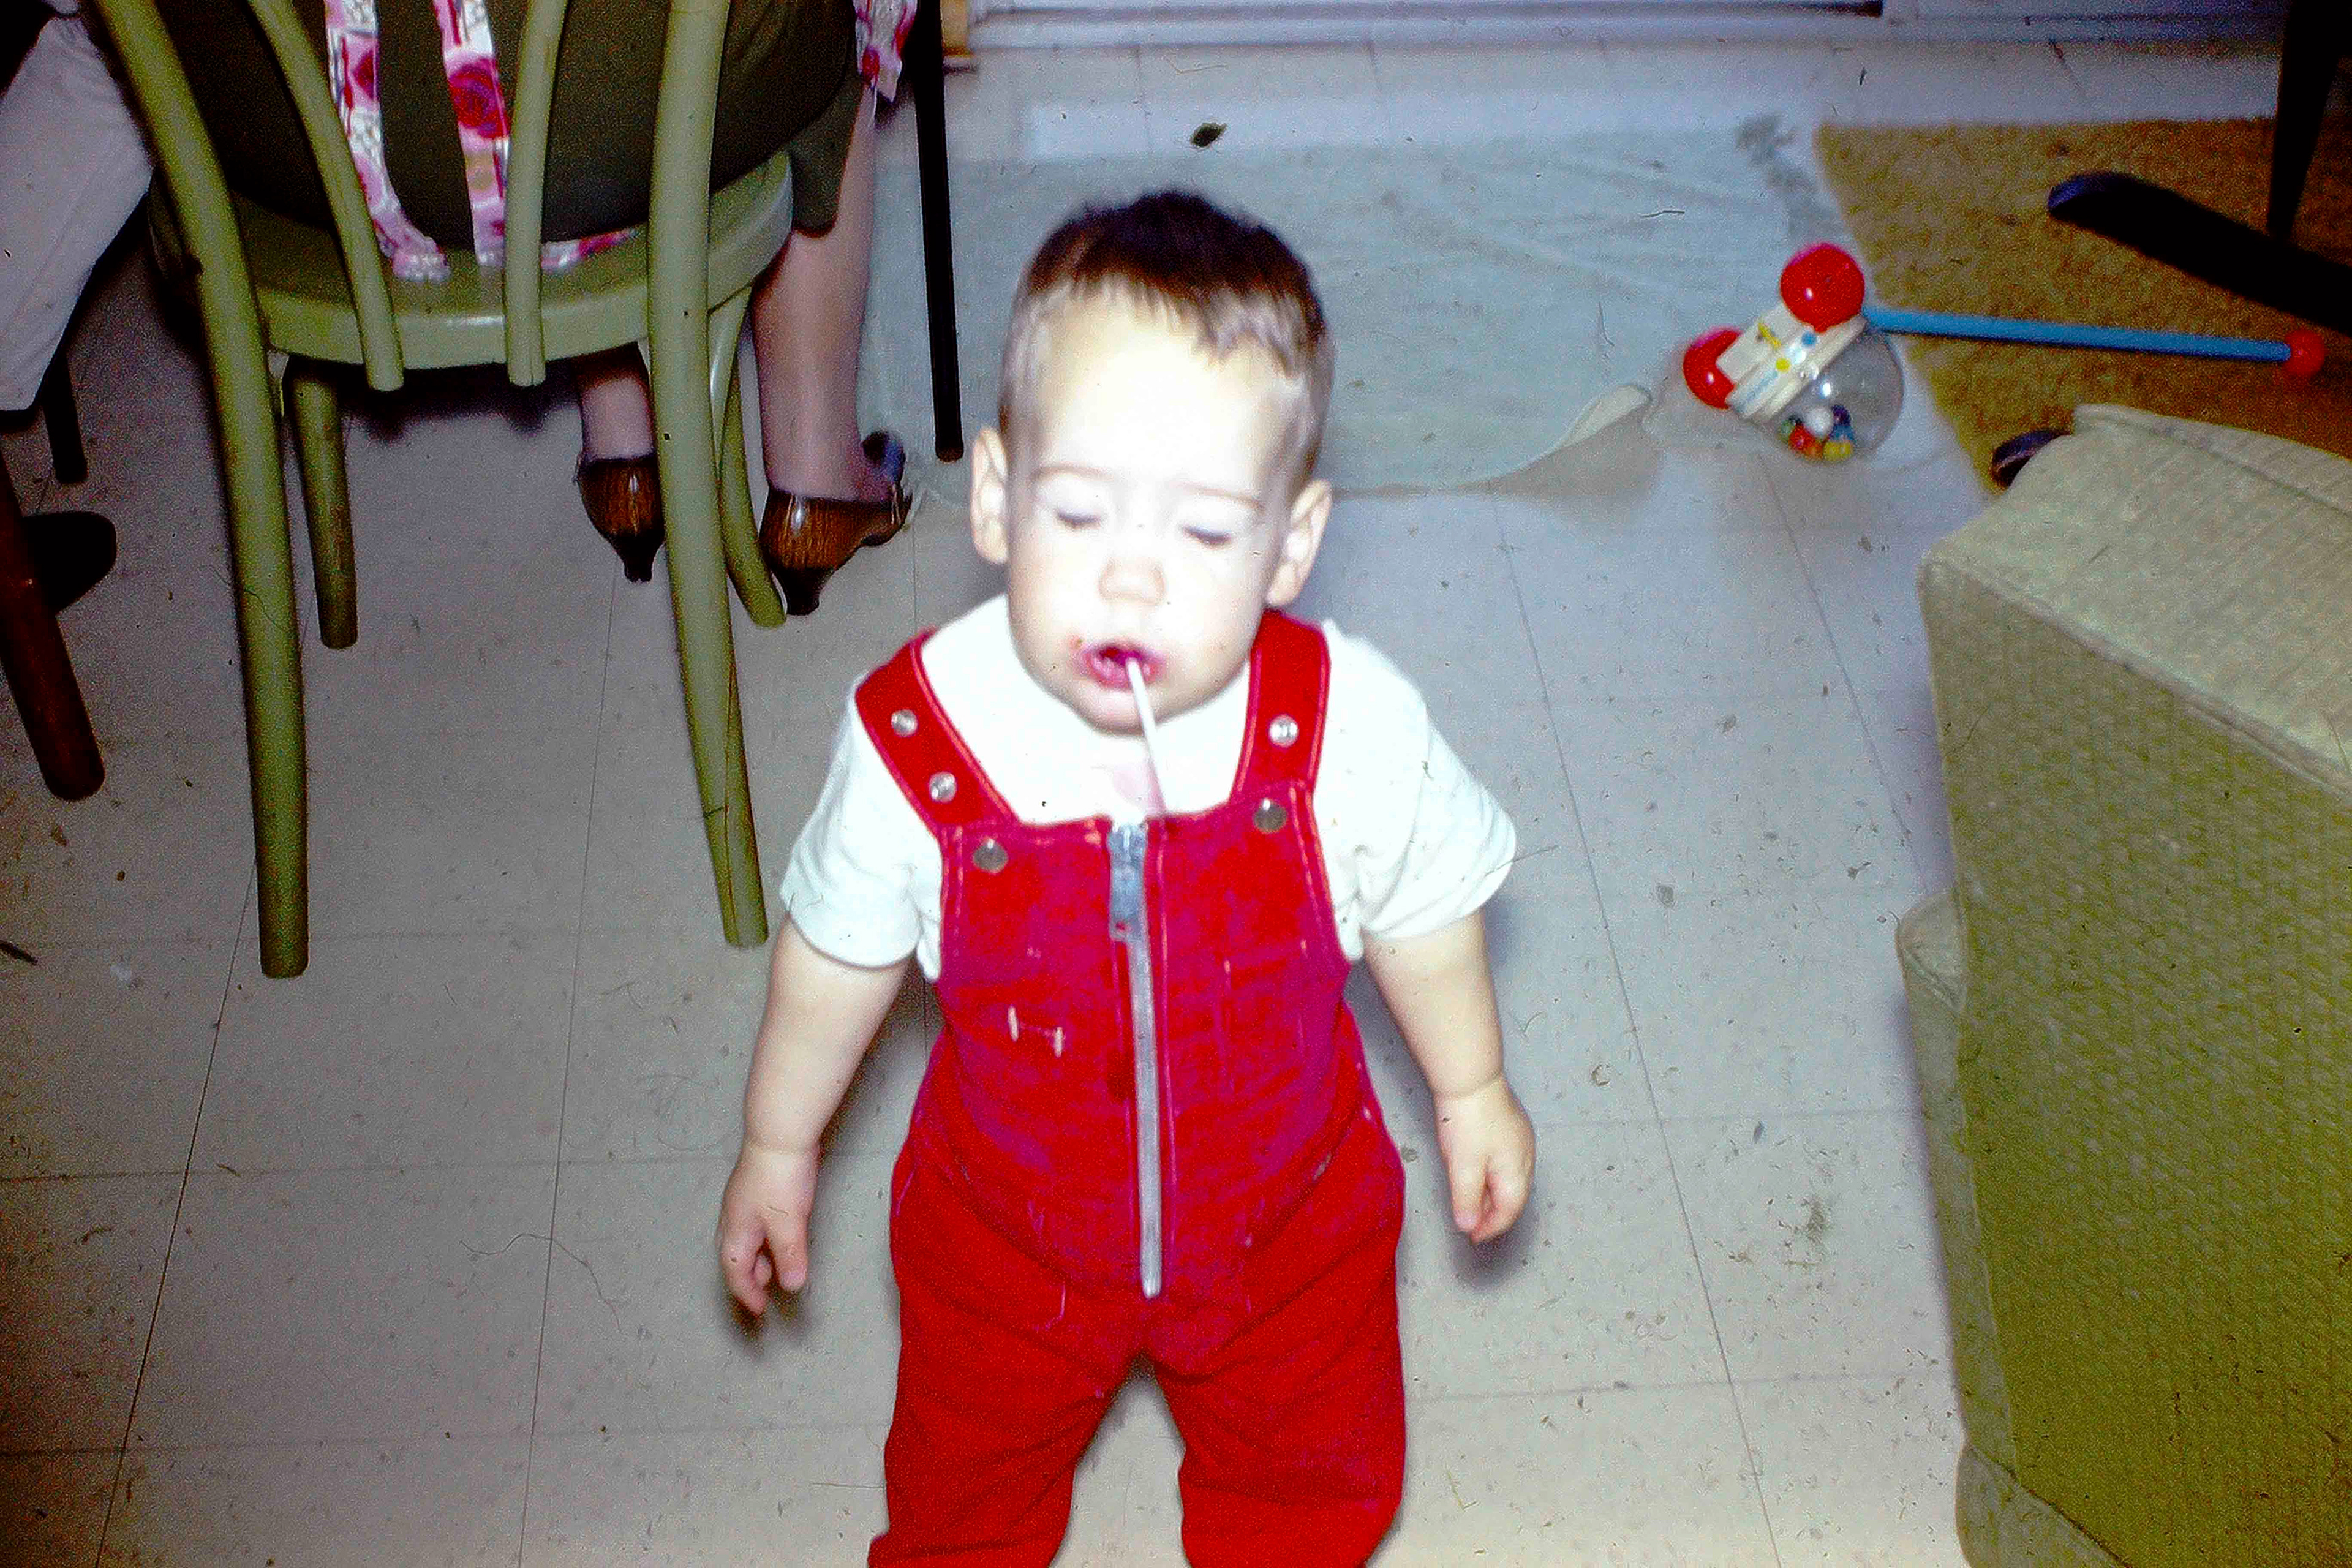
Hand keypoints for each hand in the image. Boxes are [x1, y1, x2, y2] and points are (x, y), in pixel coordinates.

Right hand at [716, 1140, 820, 1312]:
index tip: (758, 1310)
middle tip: (762, 1294)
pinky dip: (764, 1238)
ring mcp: (744, 1199)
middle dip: (747, 1277)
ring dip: (757, 1258)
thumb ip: (789, 1256)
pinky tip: (779, 1235)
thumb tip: (791, 1286)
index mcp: (736, 1229)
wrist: (779, 1133)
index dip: (746, 1292)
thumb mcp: (789, 1223)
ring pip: (745, 1238)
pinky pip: (755, 1223)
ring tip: (772, 1270)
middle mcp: (734, 1216)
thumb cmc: (781, 1179)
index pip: (736, 1270)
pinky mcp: (757, 1186)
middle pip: (736, 1255)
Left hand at [1431, 1077, 1534, 1242]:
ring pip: (1510, 1178)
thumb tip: (1469, 1228)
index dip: (1490, 1228)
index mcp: (1518, 1171)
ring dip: (1492, 1194)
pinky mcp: (1511, 1126)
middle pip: (1513, 1196)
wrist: (1470, 1077)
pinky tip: (1477, 1173)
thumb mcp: (1463, 1167)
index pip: (1509, 1211)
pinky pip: (1506, 1161)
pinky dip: (1492, 1175)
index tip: (1472, 1238)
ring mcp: (1520, 1139)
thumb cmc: (1468, 1122)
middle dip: (1494, 1214)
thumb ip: (1467, 1200)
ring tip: (1473, 1203)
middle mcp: (1526, 1157)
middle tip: (1473, 1225)